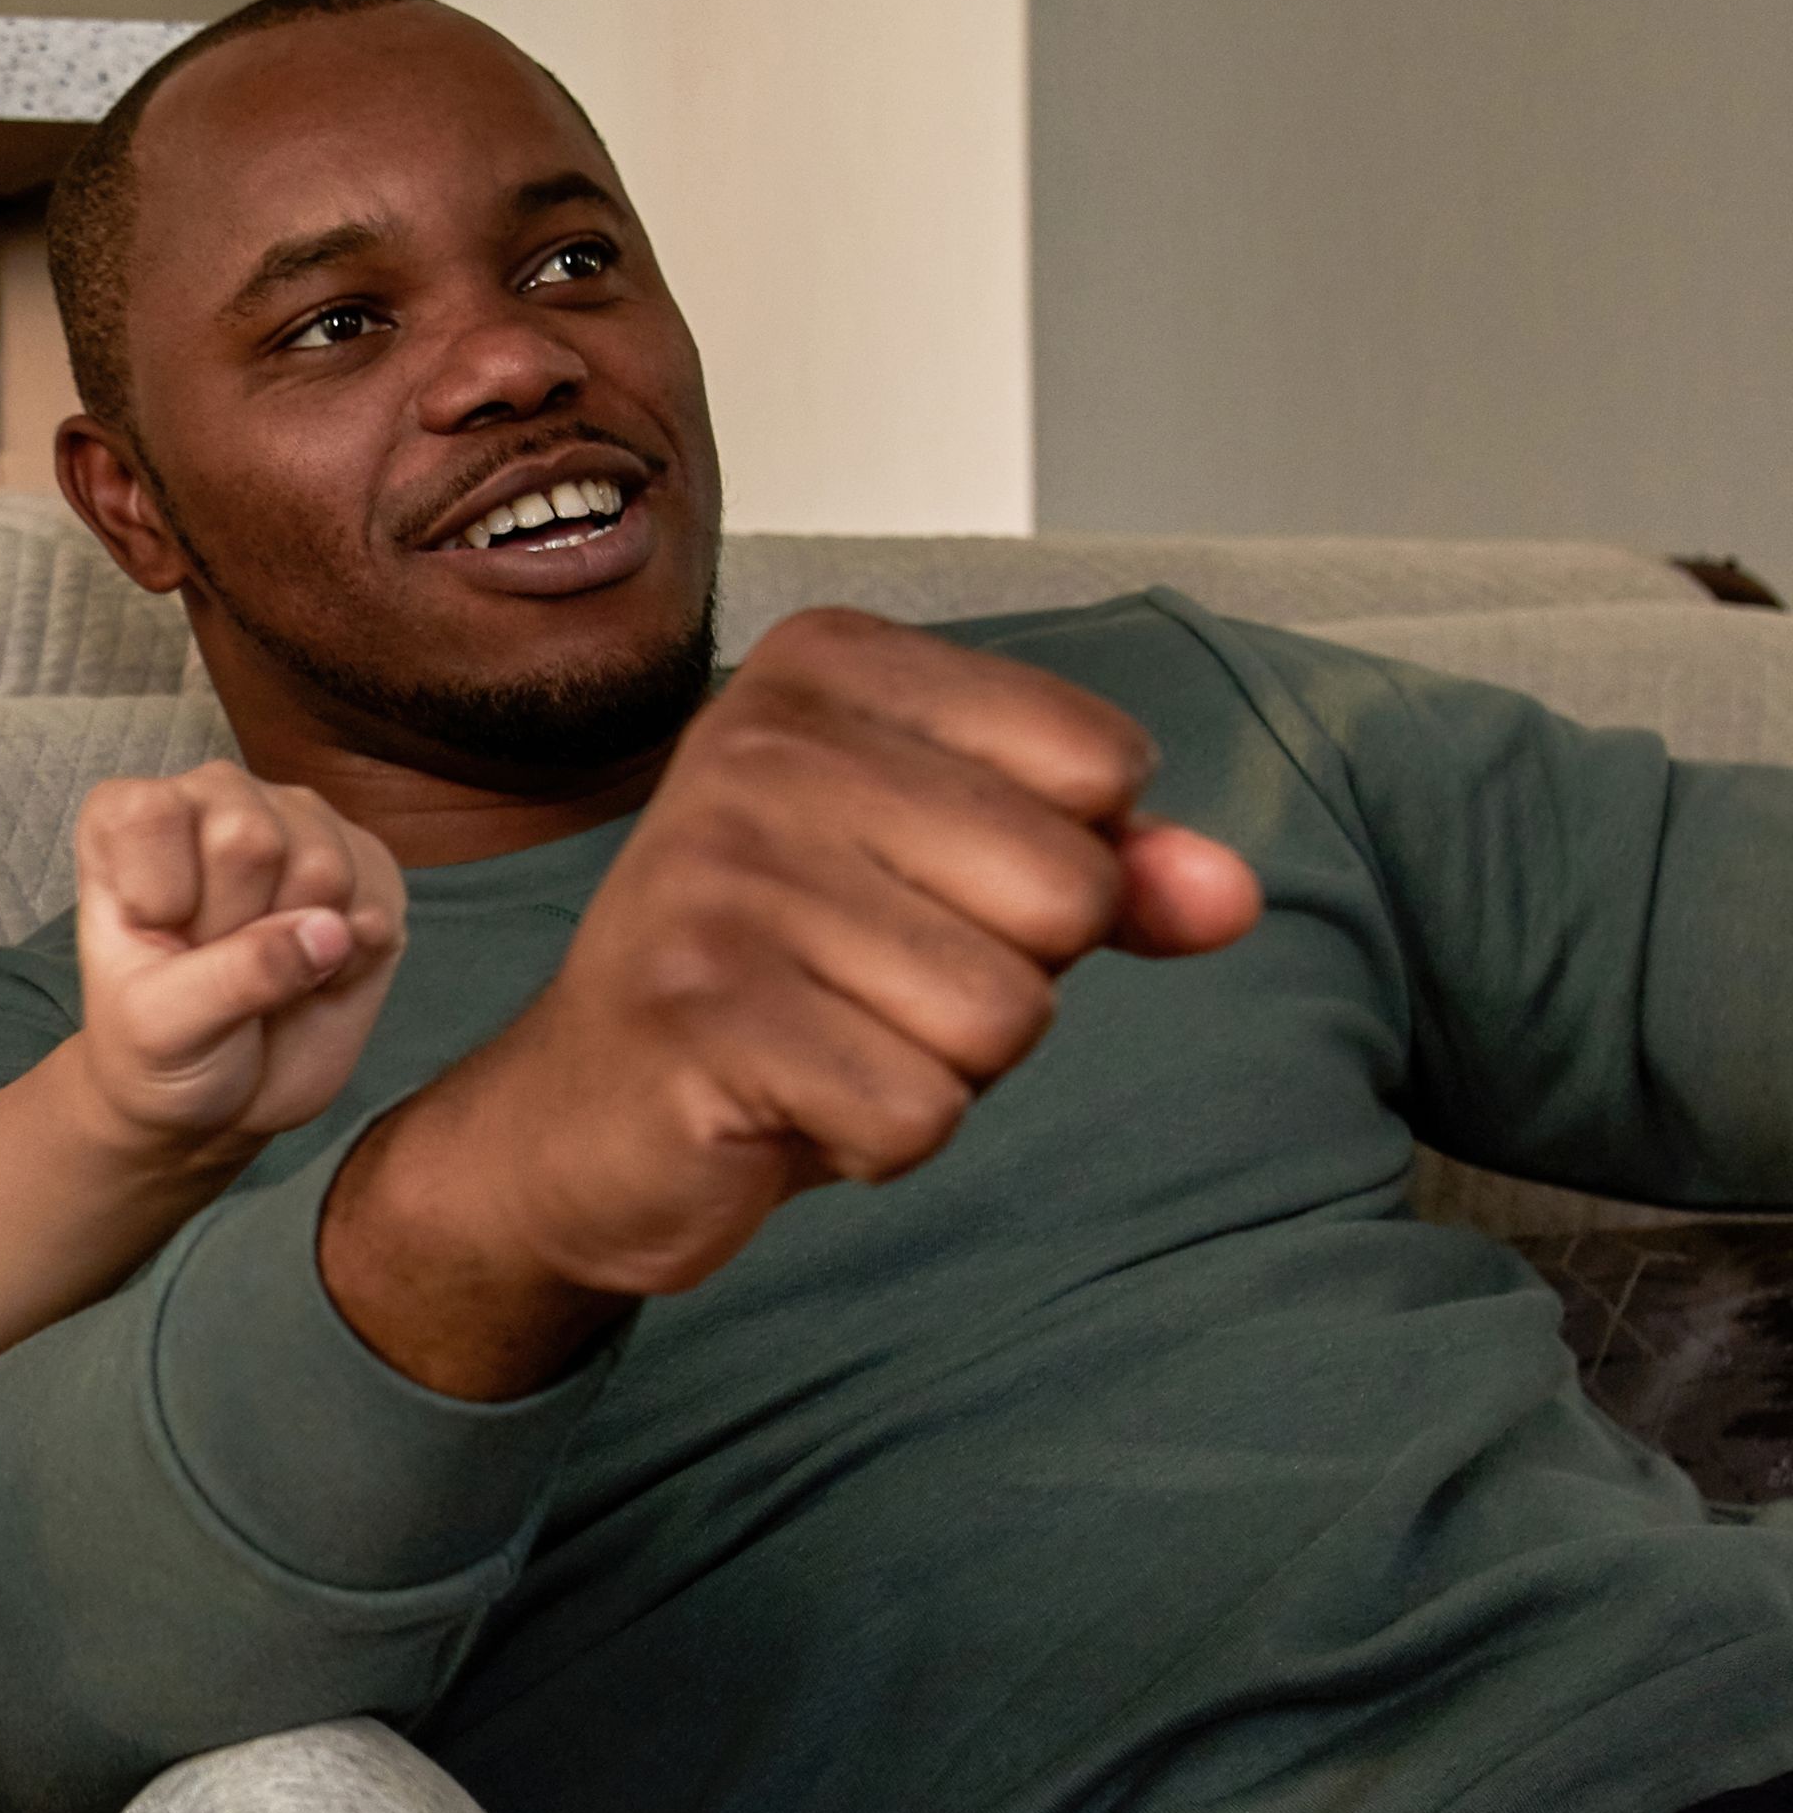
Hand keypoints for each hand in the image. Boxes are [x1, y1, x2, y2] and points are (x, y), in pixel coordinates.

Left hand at [71, 759, 406, 1156]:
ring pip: (322, 865)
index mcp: (136, 819)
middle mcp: (219, 801)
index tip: (156, 942)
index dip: (161, 898)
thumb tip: (331, 931)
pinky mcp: (367, 867)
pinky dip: (349, 961)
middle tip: (216, 965)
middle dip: (236, 928)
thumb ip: (234, 975)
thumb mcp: (163, 1025)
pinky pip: (376, 902)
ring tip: (265, 968)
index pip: (151, 813)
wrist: (221, 1103)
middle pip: (249, 836)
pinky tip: (316, 971)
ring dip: (297, 948)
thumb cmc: (161, 1048)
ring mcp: (300, 824)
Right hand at [327, 608, 1262, 1384]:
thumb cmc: (783, 986)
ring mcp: (714, 878)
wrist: (580, 1122)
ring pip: (1002, 1016)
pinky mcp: (695, 1016)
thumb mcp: (958, 892)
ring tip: (828, 1046)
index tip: (919, 890)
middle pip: (1066, 892)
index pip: (1100, 763)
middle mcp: (757, 747)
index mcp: (825, 669)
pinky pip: (919, 1113)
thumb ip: (1114, 869)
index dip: (1057, 869)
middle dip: (1008, 981)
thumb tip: (1232, 896)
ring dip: (942, 1070)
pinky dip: (878, 1143)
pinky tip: (788, 1106)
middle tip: (868, 990)